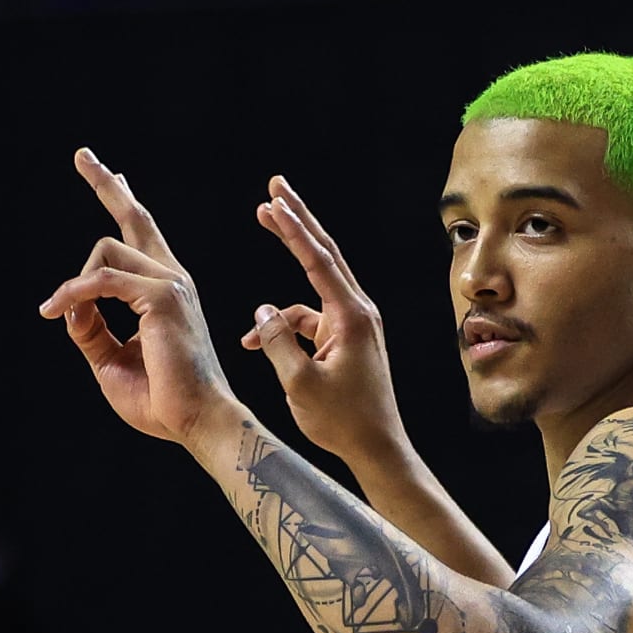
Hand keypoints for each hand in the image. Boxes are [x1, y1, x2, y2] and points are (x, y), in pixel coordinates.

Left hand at [40, 149, 236, 446]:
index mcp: (167, 290)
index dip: (123, 203)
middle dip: (107, 184)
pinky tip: (56, 311)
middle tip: (82, 154)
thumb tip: (67, 305)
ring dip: (73, 285)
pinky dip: (74, 294)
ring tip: (58, 313)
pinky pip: (100, 281)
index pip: (142, 236)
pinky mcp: (161, 296)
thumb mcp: (110, 361)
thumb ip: (90, 329)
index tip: (113, 175)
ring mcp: (171, 283)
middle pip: (134, 218)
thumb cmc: (161, 400)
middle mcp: (173, 278)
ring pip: (104, 251)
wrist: (196, 421)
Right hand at [242, 176, 407, 467]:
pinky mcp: (346, 338)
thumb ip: (279, 341)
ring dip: (286, 273)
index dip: (292, 228)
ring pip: (315, 282)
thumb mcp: (300, 383)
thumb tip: (263, 309)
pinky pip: (309, 318)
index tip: (271, 200)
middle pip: (324, 252)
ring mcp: (353, 324)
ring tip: (260, 249)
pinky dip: (284, 325)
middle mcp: (358, 311)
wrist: (376, 447)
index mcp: (351, 317)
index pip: (318, 260)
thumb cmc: (341, 421)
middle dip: (297, 218)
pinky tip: (255, 343)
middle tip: (275, 185)